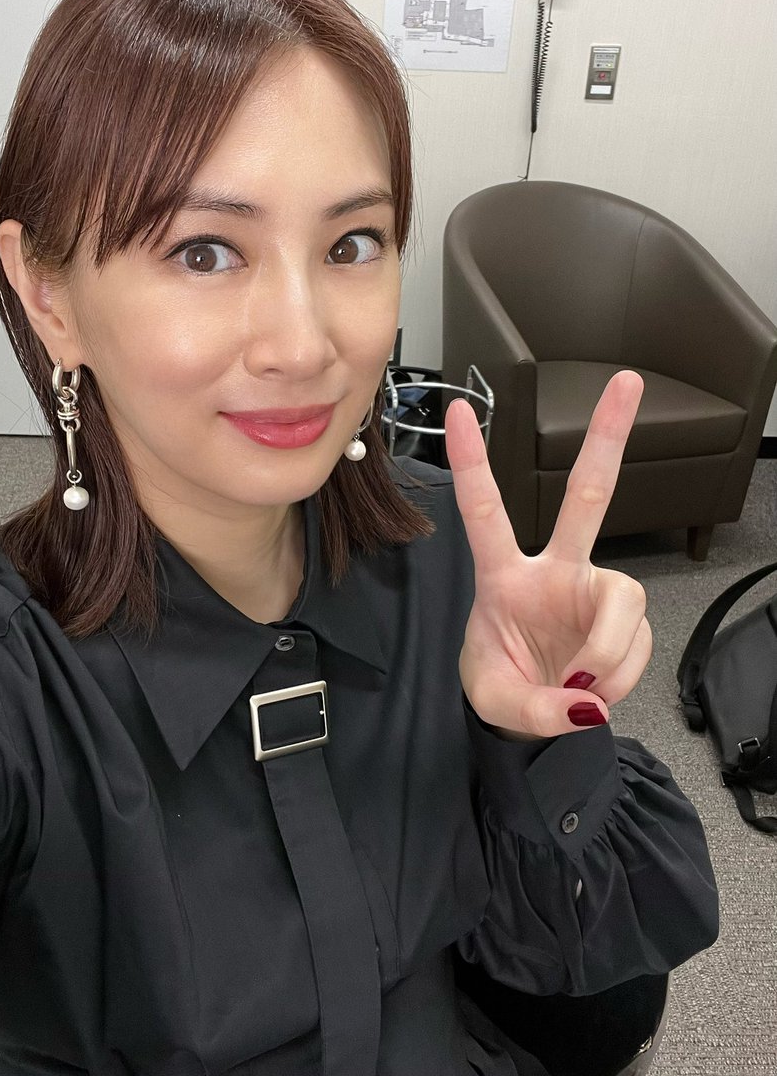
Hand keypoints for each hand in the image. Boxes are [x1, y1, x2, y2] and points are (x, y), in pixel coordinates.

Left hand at [445, 370, 650, 740]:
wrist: (532, 716)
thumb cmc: (501, 683)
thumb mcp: (495, 700)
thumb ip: (535, 708)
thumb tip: (587, 701)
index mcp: (503, 577)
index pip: (484, 512)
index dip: (473, 464)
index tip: (462, 412)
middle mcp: (554, 570)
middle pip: (587, 497)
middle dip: (607, 439)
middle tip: (626, 382)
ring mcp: (592, 591)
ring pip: (625, 598)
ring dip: (609, 652)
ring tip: (582, 685)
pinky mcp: (623, 621)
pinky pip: (635, 644)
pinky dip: (619, 675)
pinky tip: (598, 688)